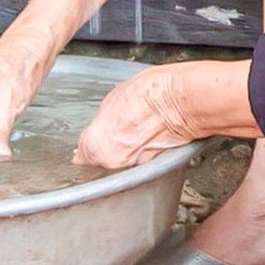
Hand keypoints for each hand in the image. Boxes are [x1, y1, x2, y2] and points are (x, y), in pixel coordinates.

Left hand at [75, 57, 259, 167]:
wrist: (183, 99)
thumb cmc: (150, 92)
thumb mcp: (111, 101)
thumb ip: (98, 125)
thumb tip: (94, 135)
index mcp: (95, 147)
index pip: (81, 157)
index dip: (87, 148)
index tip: (91, 142)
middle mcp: (112, 165)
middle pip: (99, 166)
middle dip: (103, 154)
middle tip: (116, 134)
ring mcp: (134, 171)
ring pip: (119, 169)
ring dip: (122, 158)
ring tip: (134, 136)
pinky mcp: (154, 172)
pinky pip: (138, 167)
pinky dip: (140, 159)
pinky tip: (146, 141)